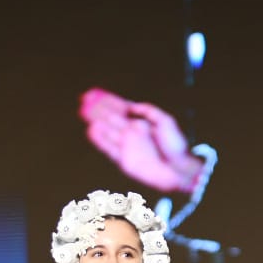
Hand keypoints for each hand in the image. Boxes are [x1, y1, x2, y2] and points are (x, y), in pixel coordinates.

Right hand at [79, 88, 204, 193]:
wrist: (179, 170)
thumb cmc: (175, 146)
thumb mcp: (166, 121)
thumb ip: (149, 111)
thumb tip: (131, 107)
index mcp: (141, 122)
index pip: (121, 108)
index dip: (107, 100)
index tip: (93, 93)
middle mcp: (131, 133)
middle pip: (111, 118)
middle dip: (98, 109)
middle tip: (84, 101)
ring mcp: (127, 146)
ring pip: (107, 131)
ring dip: (96, 122)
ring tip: (83, 113)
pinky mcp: (125, 161)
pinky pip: (109, 149)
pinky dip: (100, 140)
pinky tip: (91, 130)